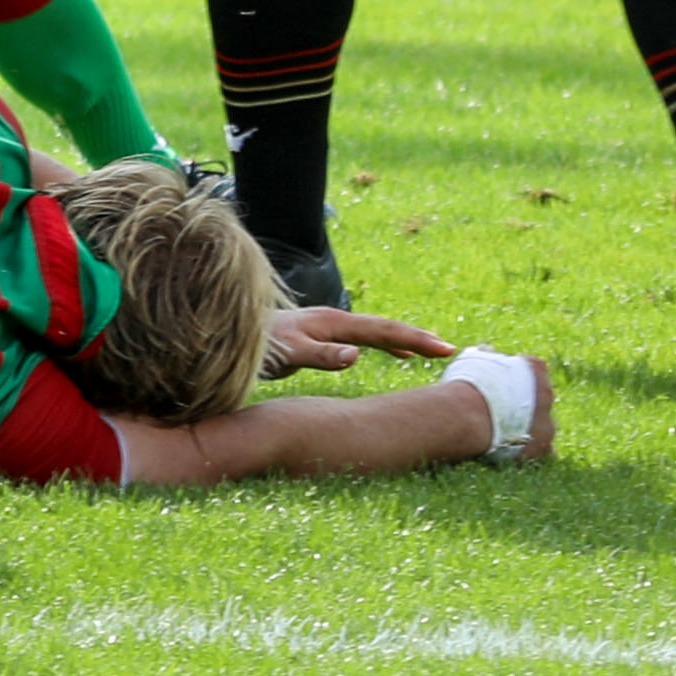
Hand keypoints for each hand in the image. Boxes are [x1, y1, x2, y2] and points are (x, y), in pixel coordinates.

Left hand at [260, 303, 454, 374]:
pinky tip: (398, 355)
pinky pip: (365, 338)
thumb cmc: (254, 347)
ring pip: (377, 332)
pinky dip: (387, 345)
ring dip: (406, 340)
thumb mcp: (286, 354)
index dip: (415, 339)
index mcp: (332, 322)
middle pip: (385, 327)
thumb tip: (357, 356)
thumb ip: (319, 355)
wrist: (224, 334)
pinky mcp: (322, 335)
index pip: (383, 330)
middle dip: (418, 337)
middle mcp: (333, 319)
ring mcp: (328, 326)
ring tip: (433, 350)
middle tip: (451, 349)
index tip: (445, 349)